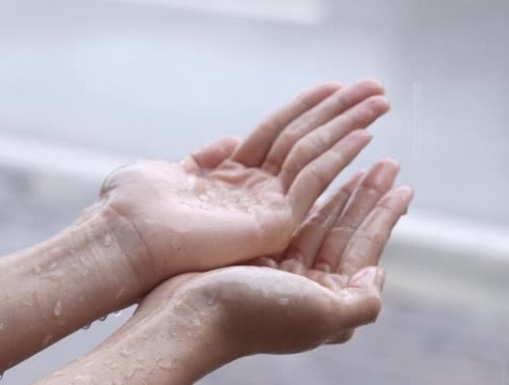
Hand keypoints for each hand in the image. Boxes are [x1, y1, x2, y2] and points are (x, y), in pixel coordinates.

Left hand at [98, 80, 389, 279]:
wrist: (127, 240)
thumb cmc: (135, 208)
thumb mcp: (170, 172)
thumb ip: (205, 159)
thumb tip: (229, 141)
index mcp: (232, 176)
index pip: (279, 132)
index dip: (307, 106)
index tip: (335, 86)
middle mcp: (256, 190)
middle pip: (305, 139)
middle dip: (341, 111)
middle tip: (377, 89)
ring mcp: (267, 208)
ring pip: (316, 156)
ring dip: (349, 125)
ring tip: (381, 101)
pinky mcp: (273, 223)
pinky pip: (314, 181)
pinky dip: (338, 157)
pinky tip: (363, 135)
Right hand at [132, 161, 411, 356]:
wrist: (187, 317)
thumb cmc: (254, 315)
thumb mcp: (321, 317)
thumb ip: (361, 303)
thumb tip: (379, 273)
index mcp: (326, 296)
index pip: (364, 247)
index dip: (385, 215)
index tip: (404, 186)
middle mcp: (305, 280)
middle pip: (344, 228)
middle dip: (366, 194)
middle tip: (387, 161)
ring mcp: (278, 265)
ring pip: (318, 218)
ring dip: (340, 189)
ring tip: (358, 160)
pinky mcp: (253, 251)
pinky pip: (287, 215)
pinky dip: (303, 193)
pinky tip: (313, 175)